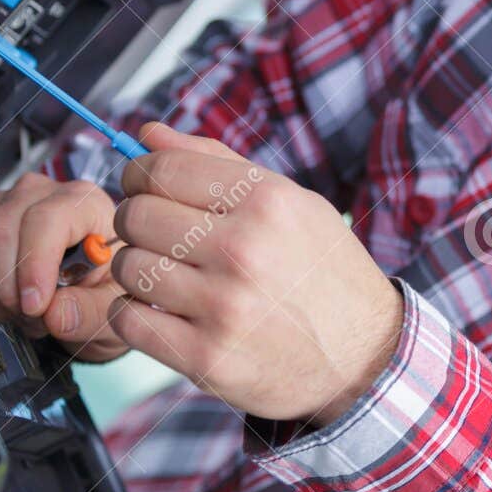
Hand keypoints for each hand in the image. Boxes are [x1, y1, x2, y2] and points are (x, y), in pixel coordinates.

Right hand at [0, 171, 132, 361]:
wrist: (87, 282)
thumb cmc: (104, 285)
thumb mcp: (114, 302)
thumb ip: (91, 310)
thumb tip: (55, 314)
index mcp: (83, 201)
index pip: (47, 219)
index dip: (34, 266)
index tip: (35, 306)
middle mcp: (38, 193)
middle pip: (1, 232)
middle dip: (9, 288)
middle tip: (31, 320)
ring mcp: (0, 205)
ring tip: (21, 317)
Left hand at [110, 122, 404, 426]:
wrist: (363, 355)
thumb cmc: (322, 269)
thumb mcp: (289, 203)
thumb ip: (216, 163)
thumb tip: (147, 133)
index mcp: (267, 201)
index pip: (162, 168)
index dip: (138, 173)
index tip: (142, 186)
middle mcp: (245, 249)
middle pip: (137, 215)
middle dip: (135, 219)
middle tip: (156, 233)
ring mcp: (224, 307)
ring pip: (128, 267)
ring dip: (137, 268)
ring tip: (166, 274)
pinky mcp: (207, 358)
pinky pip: (129, 321)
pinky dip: (134, 313)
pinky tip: (162, 310)